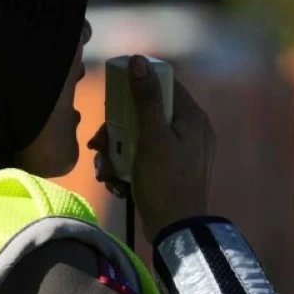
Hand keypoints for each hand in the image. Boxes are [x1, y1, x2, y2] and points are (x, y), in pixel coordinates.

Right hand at [89, 55, 216, 242]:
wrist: (175, 233)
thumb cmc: (165, 182)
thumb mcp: (152, 138)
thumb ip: (146, 99)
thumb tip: (139, 61)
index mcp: (192, 118)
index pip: (163, 86)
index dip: (136, 89)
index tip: (114, 102)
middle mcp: (190, 132)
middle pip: (146, 114)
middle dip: (118, 130)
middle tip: (100, 144)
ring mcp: (181, 153)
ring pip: (140, 137)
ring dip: (117, 152)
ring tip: (105, 171)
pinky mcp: (170, 171)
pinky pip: (144, 157)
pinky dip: (127, 166)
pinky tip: (116, 182)